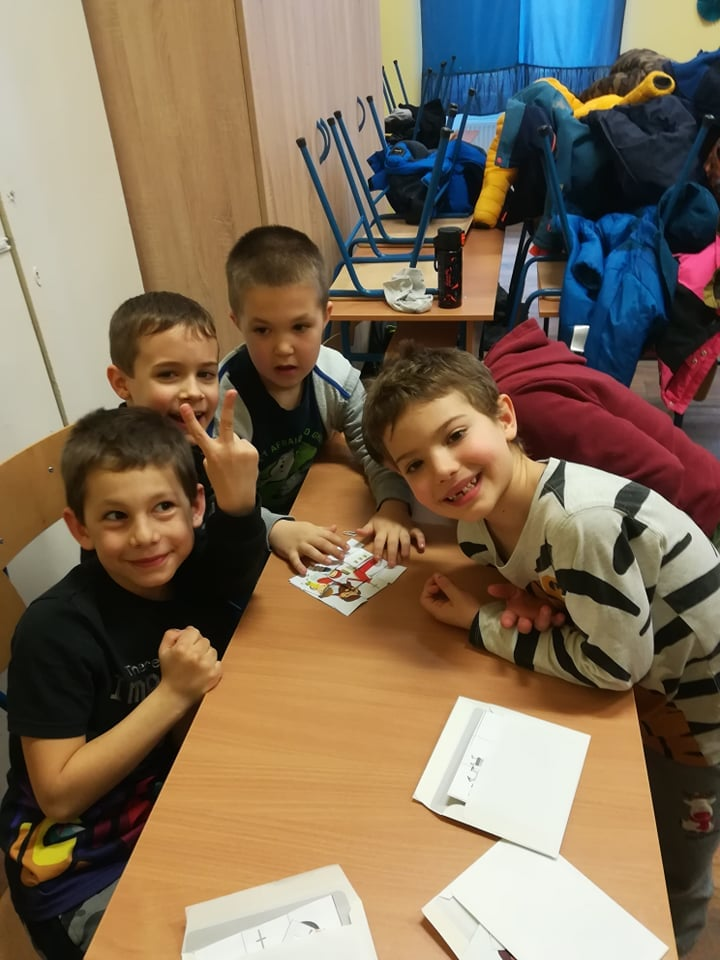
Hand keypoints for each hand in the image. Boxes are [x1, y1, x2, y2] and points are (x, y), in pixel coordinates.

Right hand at [158, 626, 221, 706]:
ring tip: (197, 664)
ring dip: (206, 655)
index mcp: (182, 648)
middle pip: (204, 640)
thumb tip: (183, 630)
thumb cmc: (170, 674)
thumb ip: (171, 635)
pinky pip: (219, 662)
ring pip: (213, 650)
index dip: (190, 637)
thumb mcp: (163, 651)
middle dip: (198, 646)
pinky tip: (203, 671)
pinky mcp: (214, 674)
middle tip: (191, 656)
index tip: (188, 643)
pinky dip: (213, 665)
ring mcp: (206, 665)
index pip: (194, 631)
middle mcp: (196, 656)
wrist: (175, 695)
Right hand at [180, 390, 258, 515]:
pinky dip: (244, 452)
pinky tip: (243, 464)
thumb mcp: (209, 466)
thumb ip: (214, 449)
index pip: (198, 434)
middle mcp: (226, 449)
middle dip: (229, 406)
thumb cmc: (221, 481)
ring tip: (236, 463)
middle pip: (226, 424)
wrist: (238, 498)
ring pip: (236, 438)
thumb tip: (224, 440)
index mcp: (211, 453)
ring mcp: (241, 450)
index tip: (184, 406)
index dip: (190, 420)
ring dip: (236, 446)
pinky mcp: (253, 452)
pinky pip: (245, 445)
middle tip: (232, 391)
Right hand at [269, 518, 348, 575]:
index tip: (347, 548)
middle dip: (333, 550)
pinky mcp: (290, 551)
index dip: (339, 542)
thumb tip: (335, 528)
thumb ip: (323, 529)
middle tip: (342, 557)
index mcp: (314, 532)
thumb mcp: (310, 527)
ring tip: (328, 562)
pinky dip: (299, 566)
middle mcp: (308, 538)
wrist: (277, 528)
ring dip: (320, 556)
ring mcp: (299, 545)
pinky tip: (304, 572)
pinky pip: (295, 559)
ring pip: (310, 550)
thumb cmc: (296, 529)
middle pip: (322, 543)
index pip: (329, 536)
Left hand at [355, 499, 425, 566]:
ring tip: (405, 557)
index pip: (379, 541)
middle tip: (392, 565)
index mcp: (382, 530)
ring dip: (405, 548)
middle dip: (392, 554)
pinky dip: (421, 540)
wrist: (394, 506)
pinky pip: (418, 534)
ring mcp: (404, 530)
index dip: (378, 550)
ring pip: (405, 539)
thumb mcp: (372, 522)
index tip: (376, 559)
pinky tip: (422, 548)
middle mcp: (393, 531)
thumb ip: (366, 530)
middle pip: (392, 543)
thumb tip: (357, 532)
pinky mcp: (412, 528)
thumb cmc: (382, 518)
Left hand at [419, 572, 477, 630]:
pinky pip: (444, 598)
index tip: (436, 581)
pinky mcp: (453, 609)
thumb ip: (445, 585)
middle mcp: (439, 612)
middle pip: (429, 597)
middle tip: (442, 578)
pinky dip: (446, 591)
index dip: (427, 588)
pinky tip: (452, 586)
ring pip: (437, 597)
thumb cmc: (468, 609)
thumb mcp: (456, 595)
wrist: (482, 621)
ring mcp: (446, 611)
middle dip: (433, 586)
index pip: (424, 598)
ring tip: (448, 581)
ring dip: (440, 588)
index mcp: (436, 610)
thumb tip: (436, 575)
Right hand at [486, 582, 565, 632]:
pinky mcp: (554, 620)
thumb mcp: (514, 590)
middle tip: (526, 621)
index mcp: (515, 613)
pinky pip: (556, 622)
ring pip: (540, 625)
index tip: (507, 623)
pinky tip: (560, 616)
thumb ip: (504, 590)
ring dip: (542, 619)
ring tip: (546, 609)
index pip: (508, 619)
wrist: (545, 591)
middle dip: (524, 626)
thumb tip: (489, 589)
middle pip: (524, 627)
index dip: (507, 621)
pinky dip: (558, 620)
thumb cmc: (527, 593)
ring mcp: (541, 621)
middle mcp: (527, 619)